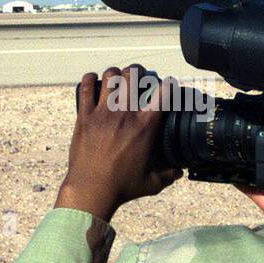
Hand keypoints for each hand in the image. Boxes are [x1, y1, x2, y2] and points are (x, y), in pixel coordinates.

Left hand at [54, 65, 181, 221]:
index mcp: (145, 127)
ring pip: (110, 76)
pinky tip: (93, 82)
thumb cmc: (121, 187)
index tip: (167, 87)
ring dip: (115, 74)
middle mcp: (125, 114)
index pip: (163, 93)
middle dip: (138, 72)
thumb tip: (179, 172)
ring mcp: (103, 113)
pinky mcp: (84, 117)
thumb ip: (168, 174)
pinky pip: (86, 88)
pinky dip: (90, 80)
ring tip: (116, 80)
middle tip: (138, 78)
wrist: (91, 190)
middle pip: (133, 75)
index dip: (168, 85)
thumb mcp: (152, 183)